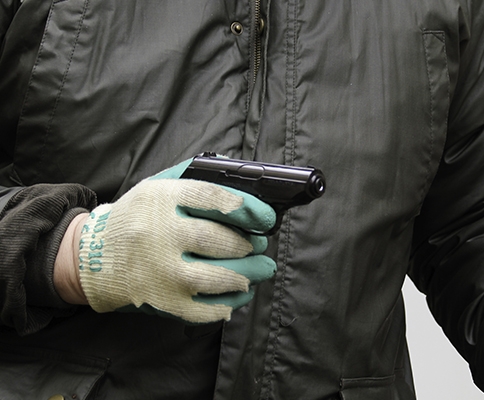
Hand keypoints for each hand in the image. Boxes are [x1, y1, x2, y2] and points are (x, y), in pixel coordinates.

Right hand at [56, 159, 276, 323]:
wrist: (92, 257)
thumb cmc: (136, 218)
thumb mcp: (158, 186)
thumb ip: (196, 179)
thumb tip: (244, 185)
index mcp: (160, 200)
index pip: (211, 198)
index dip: (246, 208)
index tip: (265, 217)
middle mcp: (159, 235)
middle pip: (219, 240)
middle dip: (248, 244)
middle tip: (259, 246)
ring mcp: (160, 272)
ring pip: (217, 277)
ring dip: (247, 274)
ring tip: (259, 270)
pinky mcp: (162, 302)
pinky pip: (205, 308)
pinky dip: (229, 303)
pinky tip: (239, 293)